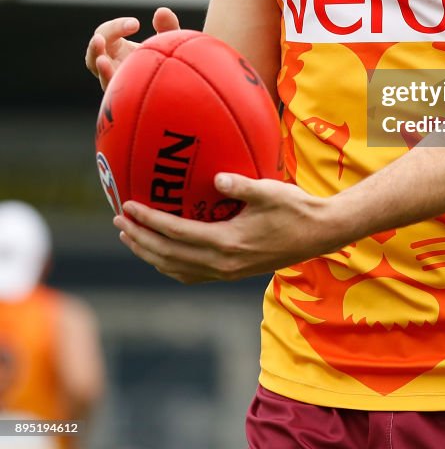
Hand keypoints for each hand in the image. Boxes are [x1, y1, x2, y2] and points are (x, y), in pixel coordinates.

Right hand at [85, 7, 179, 90]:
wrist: (177, 84)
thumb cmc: (168, 60)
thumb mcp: (168, 41)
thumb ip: (167, 26)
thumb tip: (162, 11)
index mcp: (117, 48)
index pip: (106, 34)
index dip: (116, 27)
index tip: (136, 24)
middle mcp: (112, 64)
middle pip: (94, 54)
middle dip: (95, 47)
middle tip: (99, 39)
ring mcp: (115, 80)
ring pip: (99, 73)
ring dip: (98, 66)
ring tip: (101, 60)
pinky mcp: (122, 95)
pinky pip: (112, 89)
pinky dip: (111, 83)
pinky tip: (116, 78)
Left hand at [113, 173, 338, 282]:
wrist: (319, 235)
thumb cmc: (296, 208)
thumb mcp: (271, 191)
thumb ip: (242, 185)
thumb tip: (216, 177)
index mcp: (228, 243)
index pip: (176, 234)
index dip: (148, 221)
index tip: (128, 206)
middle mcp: (222, 263)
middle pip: (168, 255)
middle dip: (139, 239)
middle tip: (119, 221)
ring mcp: (226, 272)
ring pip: (175, 268)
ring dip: (149, 253)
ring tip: (130, 237)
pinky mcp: (231, 273)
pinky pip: (189, 274)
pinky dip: (168, 265)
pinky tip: (162, 253)